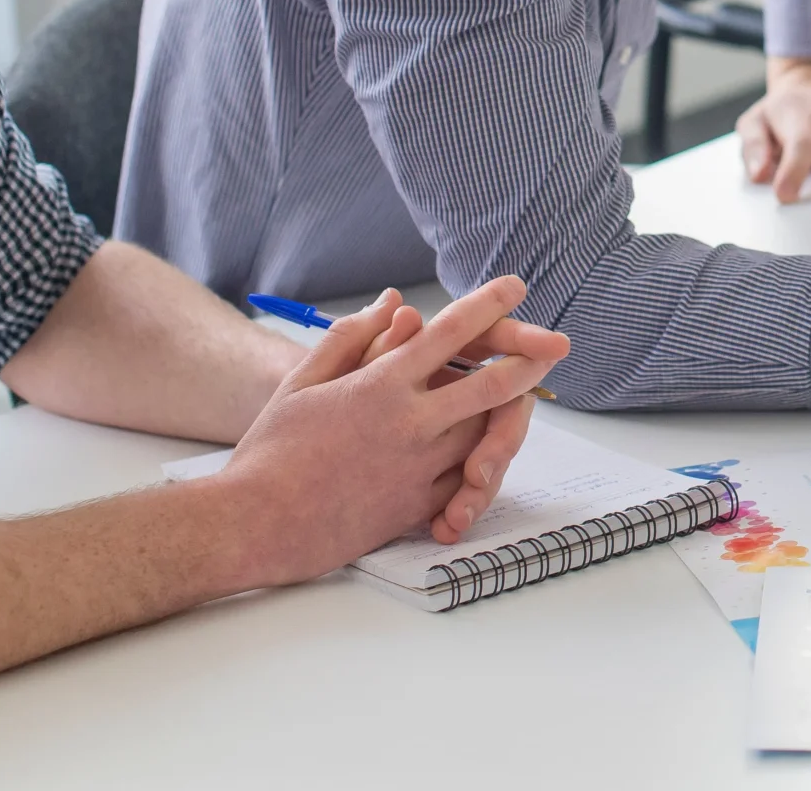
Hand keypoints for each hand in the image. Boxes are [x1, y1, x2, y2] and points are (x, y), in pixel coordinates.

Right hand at [210, 277, 565, 586]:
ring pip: (483, 434)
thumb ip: (351, 338)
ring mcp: (417, 468)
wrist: (256, 523)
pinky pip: (464, 481)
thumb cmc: (273, 449)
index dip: (489, 306)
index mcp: (381, 385)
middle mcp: (409, 423)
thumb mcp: (303, 381)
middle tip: (554, 344)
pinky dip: (479, 464)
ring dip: (507, 413)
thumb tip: (394, 304)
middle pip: (490, 385)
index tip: (516, 286)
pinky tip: (490, 451)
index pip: (450, 333)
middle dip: (528, 360)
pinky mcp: (415, 508)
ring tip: (528, 394)